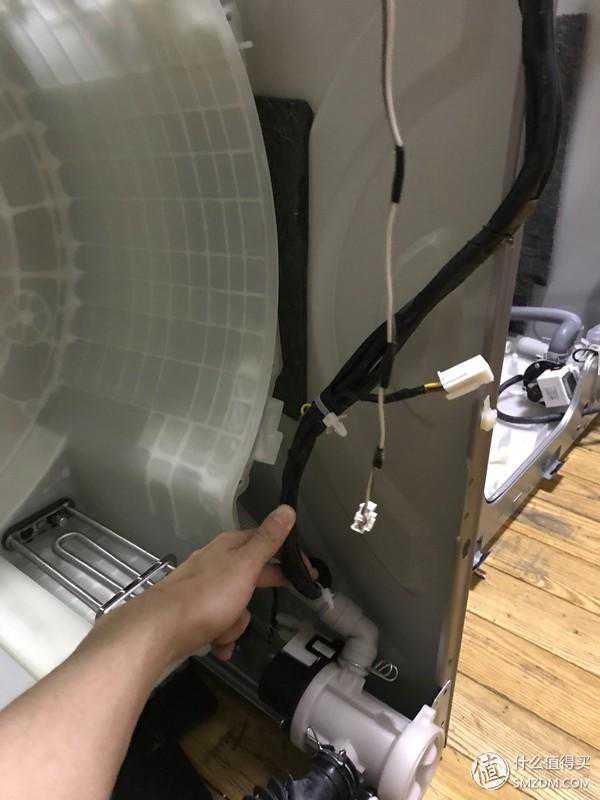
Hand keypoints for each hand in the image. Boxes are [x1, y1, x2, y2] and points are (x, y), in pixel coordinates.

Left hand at [89, 505, 297, 667]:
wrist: (159, 630)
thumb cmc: (208, 596)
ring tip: (224, 631)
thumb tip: (286, 508)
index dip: (287, 556)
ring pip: (234, 608)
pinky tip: (217, 647)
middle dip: (256, 596)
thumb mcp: (245, 565)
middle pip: (249, 578)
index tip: (308, 572)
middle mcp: (213, 565)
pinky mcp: (191, 616)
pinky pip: (217, 626)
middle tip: (279, 602)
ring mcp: (201, 591)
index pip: (264, 543)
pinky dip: (220, 638)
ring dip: (234, 625)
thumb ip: (268, 540)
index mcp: (227, 548)